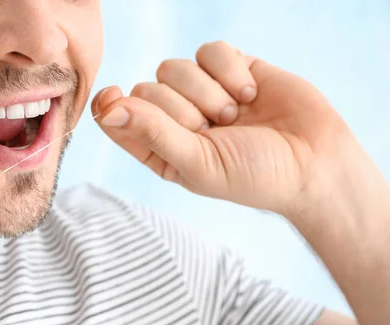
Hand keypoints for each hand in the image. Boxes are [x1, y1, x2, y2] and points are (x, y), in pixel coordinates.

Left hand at [93, 41, 375, 218]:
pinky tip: (249, 93)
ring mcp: (202, 92)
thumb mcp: (197, 163)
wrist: (315, 162)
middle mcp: (176, 119)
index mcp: (160, 148)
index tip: (114, 98)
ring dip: (206, 92)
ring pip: (172, 67)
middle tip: (212, 129)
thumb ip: (152, 134)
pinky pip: (208, 51)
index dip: (112, 106)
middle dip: (180, 109)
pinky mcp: (230, 69)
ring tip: (234, 115)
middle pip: (145, 88)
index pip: (118, 119)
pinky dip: (228, 70)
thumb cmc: (254, 175)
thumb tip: (108, 111)